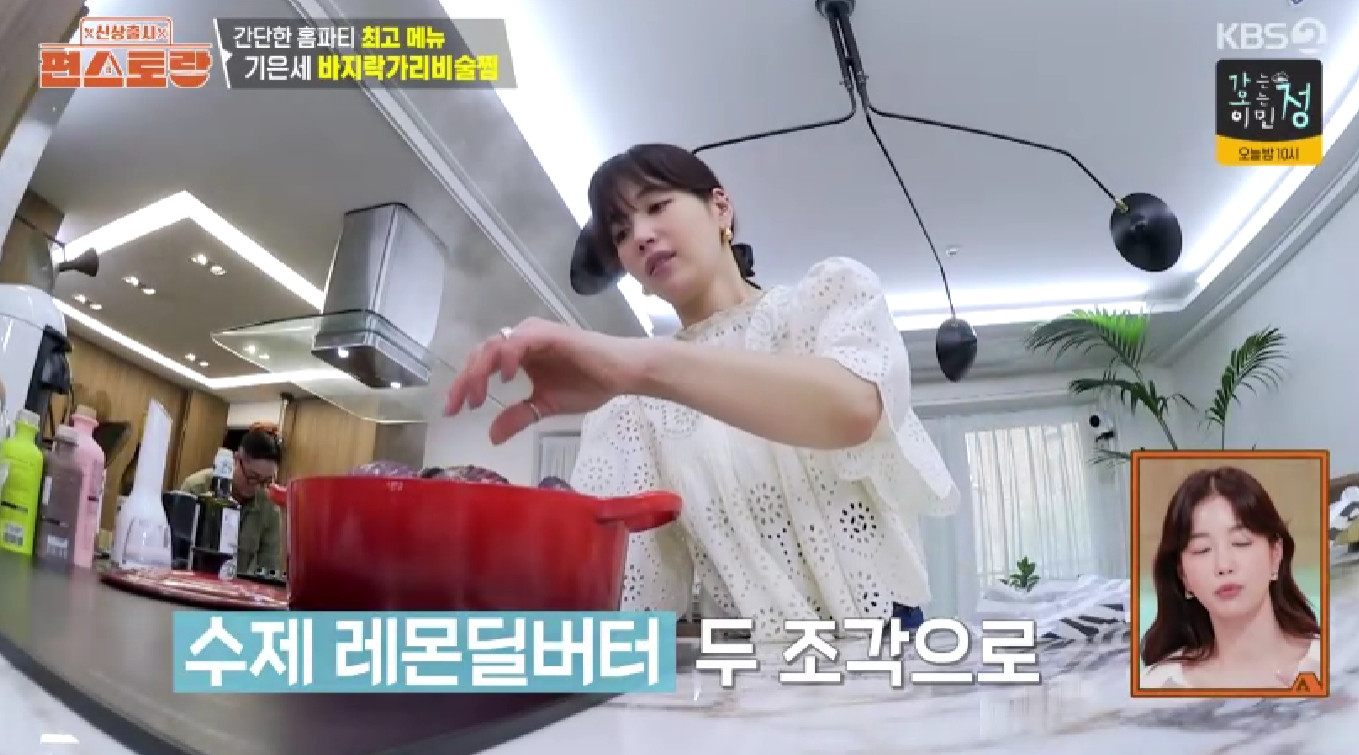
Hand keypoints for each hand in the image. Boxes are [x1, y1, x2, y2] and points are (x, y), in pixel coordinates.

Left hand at [444, 318, 644, 443]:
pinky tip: (505, 377)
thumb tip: (491, 437)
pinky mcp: (549, 334)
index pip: (482, 365)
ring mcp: (534, 334)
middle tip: (458, 407)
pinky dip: (508, 356)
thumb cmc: (588, 384)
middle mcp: (521, 339)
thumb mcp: (544, 407)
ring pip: (494, 345)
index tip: (453, 411)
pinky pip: (520, 340)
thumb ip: (518, 416)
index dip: (464, 386)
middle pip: (481, 354)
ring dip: (481, 370)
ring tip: (477, 397)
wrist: (621, 375)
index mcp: (518, 354)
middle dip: (466, 380)